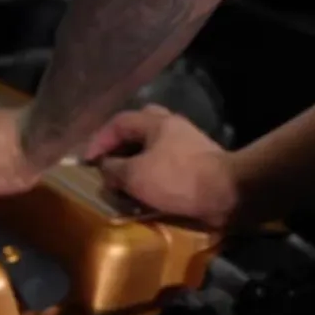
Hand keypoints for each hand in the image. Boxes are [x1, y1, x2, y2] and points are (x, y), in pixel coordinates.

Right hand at [83, 105, 240, 228]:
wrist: (227, 193)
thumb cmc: (177, 178)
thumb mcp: (136, 175)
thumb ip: (114, 169)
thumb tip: (106, 168)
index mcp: (156, 123)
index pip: (119, 122)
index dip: (99, 139)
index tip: (88, 161)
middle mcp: (173, 127)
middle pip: (140, 126)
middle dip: (121, 142)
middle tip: (109, 160)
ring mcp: (188, 144)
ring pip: (155, 145)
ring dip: (138, 159)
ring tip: (125, 177)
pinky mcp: (199, 163)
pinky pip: (168, 162)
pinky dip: (154, 172)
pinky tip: (148, 188)